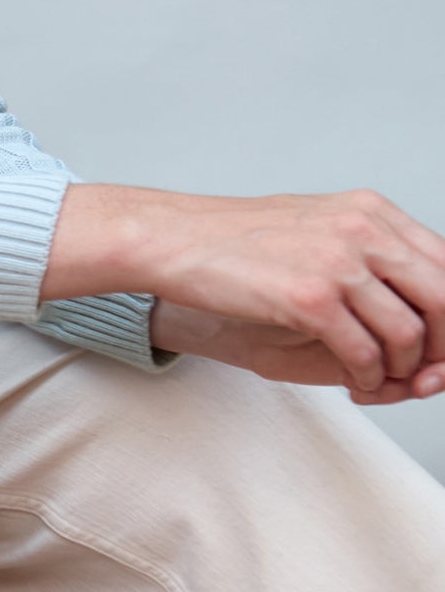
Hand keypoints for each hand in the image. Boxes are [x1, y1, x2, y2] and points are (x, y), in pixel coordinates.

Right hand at [44, 184, 444, 400]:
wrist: (174, 239)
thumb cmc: (237, 242)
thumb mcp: (317, 228)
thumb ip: (368, 253)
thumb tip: (417, 301)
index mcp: (372, 212)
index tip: (437, 348)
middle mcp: (364, 230)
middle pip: (444, 300)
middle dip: (440, 349)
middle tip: (422, 376)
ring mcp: (338, 262)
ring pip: (408, 334)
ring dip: (399, 370)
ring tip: (375, 377)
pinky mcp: (310, 297)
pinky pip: (365, 354)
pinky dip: (367, 377)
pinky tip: (352, 380)